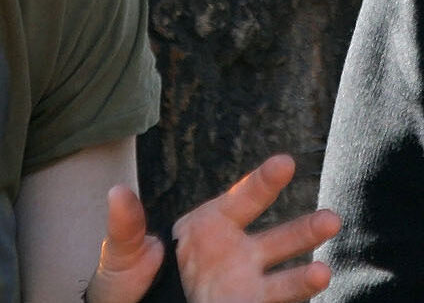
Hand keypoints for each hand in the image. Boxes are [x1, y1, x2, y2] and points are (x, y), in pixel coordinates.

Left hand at [87, 154, 340, 302]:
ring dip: (305, 275)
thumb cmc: (126, 277)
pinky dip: (293, 299)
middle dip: (304, 229)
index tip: (285, 161)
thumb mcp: (122, 249)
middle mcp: (234, 252)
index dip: (263, 181)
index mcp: (208, 226)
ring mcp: (243, 284)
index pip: (242, 199)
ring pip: (284, 277)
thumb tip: (117, 192)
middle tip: (333, 218)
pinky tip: (311, 288)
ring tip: (324, 271)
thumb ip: (126, 224)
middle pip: (277, 238)